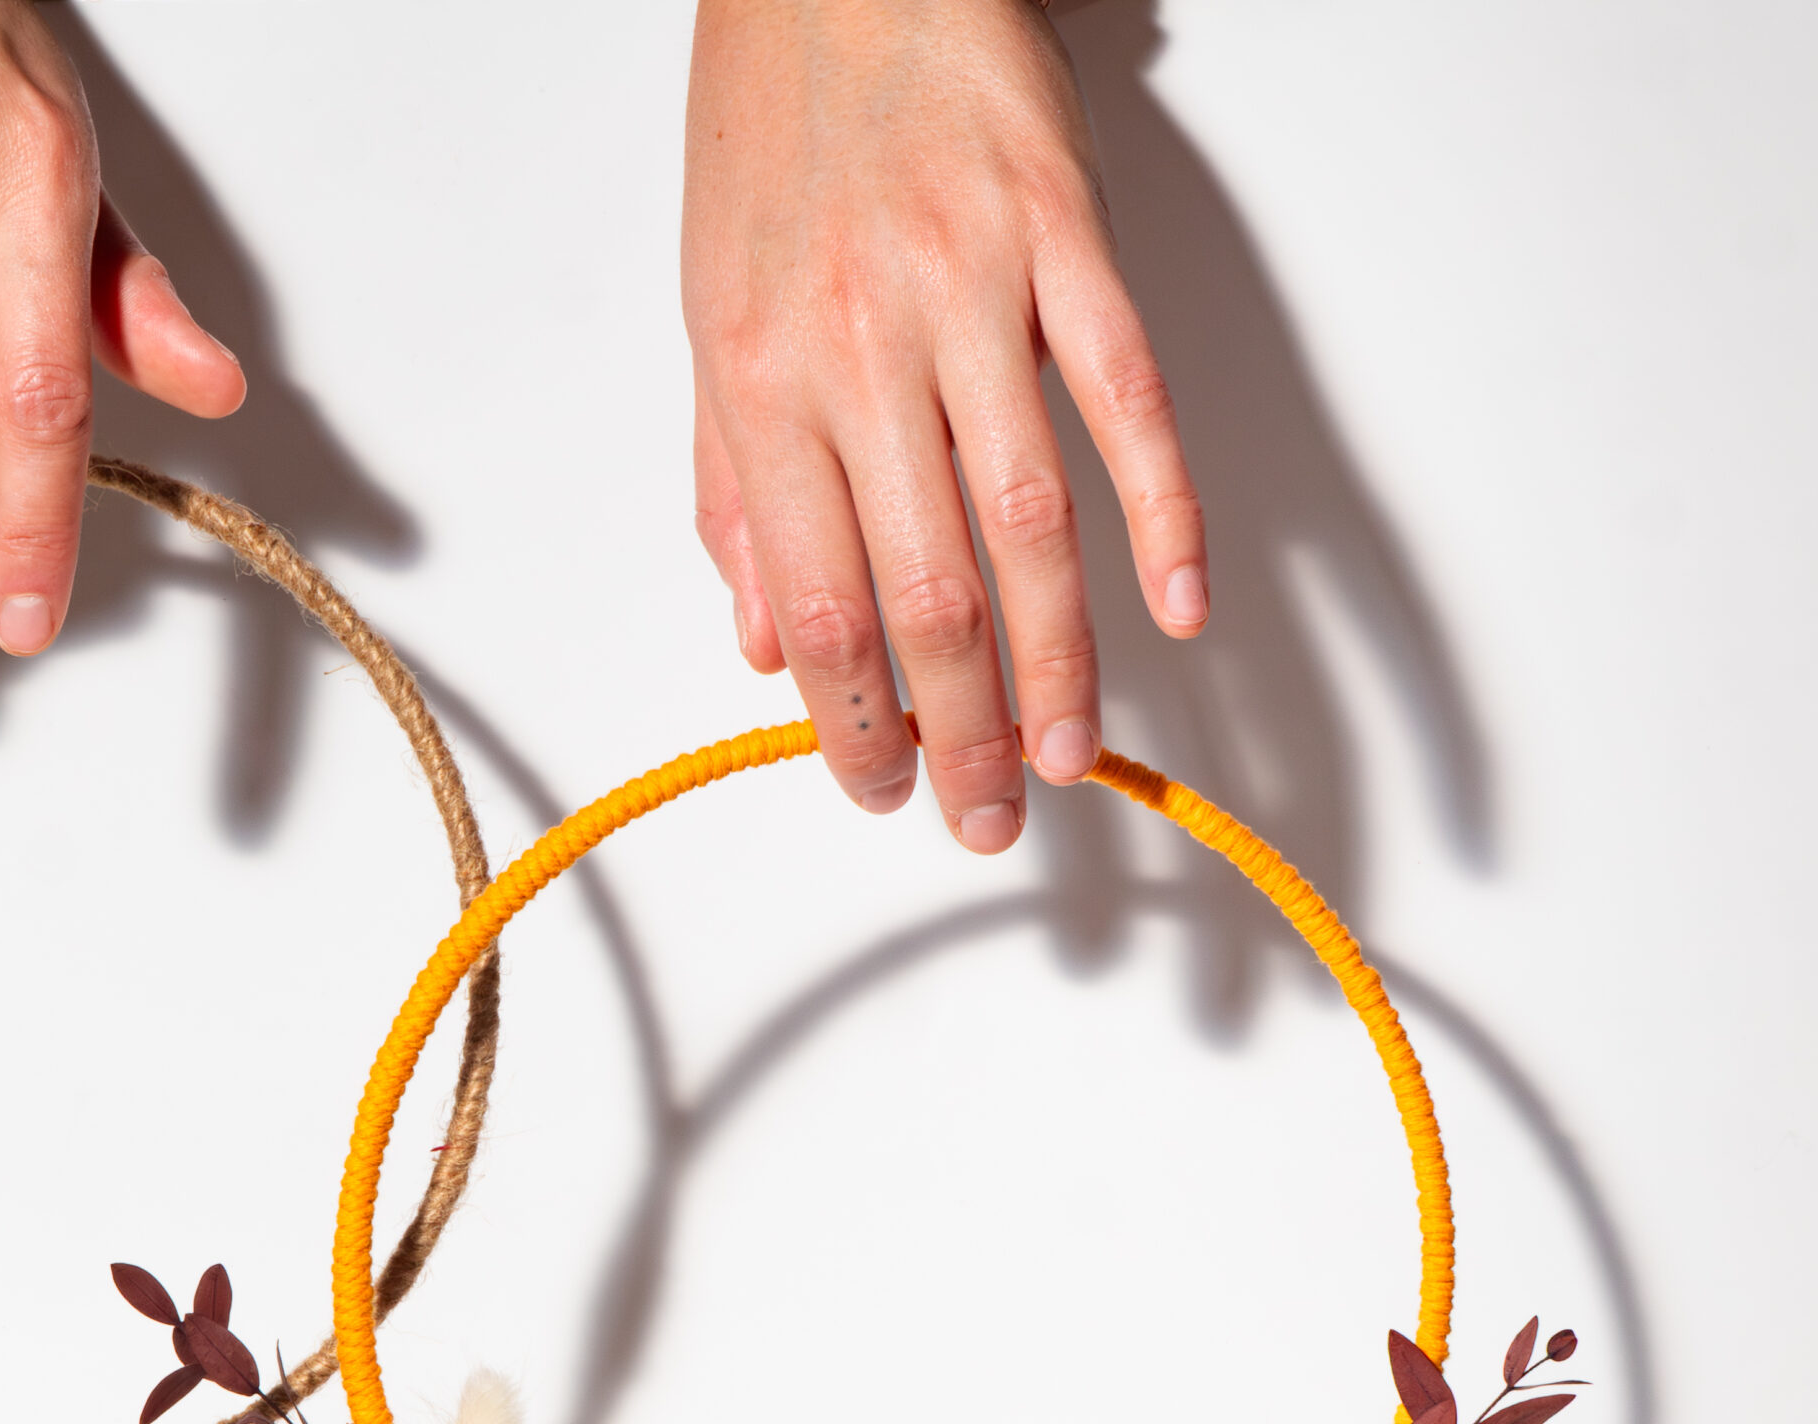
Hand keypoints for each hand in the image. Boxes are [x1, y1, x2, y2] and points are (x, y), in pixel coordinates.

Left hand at [683, 0, 1204, 848]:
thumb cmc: (769, 140)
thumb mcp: (709, 321)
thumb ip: (734, 494)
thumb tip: (763, 648)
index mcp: (761, 379)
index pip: (817, 601)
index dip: (853, 718)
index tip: (883, 789)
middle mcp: (861, 345)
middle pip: (928, 589)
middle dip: (962, 730)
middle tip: (986, 818)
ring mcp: (974, 288)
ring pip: (1028, 518)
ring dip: (1059, 658)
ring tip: (1071, 756)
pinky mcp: (1067, 233)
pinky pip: (1125, 394)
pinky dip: (1163, 508)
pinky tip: (1180, 605)